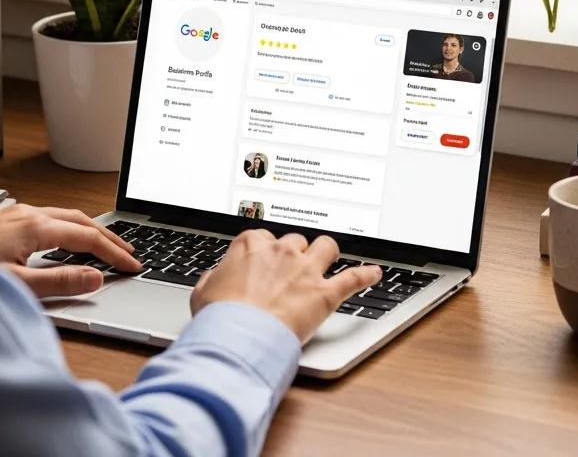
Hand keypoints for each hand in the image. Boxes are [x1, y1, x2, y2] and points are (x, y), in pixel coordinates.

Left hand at [0, 204, 141, 297]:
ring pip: (65, 216)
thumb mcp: (16, 286)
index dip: (114, 253)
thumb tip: (95, 278)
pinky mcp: (5, 219)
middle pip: (81, 220)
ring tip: (107, 247)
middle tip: (130, 254)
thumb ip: (59, 282)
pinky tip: (67, 242)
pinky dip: (70, 229)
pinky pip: (50, 218)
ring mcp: (16, 214)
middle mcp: (27, 213)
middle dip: (109, 237)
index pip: (88, 237)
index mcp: (35, 226)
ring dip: (90, 231)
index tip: (133, 266)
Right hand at [190, 230, 380, 342]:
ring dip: (327, 253)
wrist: (238, 338)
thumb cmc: (220, 317)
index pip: (263, 238)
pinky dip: (366, 275)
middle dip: (294, 253)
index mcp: (251, 244)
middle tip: (290, 270)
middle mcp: (281, 251)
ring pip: (326, 247)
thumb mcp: (203, 292)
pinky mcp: (324, 293)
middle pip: (295, 241)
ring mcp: (305, 270)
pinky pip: (352, 278)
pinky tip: (374, 273)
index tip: (263, 263)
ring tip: (329, 259)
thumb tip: (213, 279)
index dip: (264, 252)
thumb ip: (212, 279)